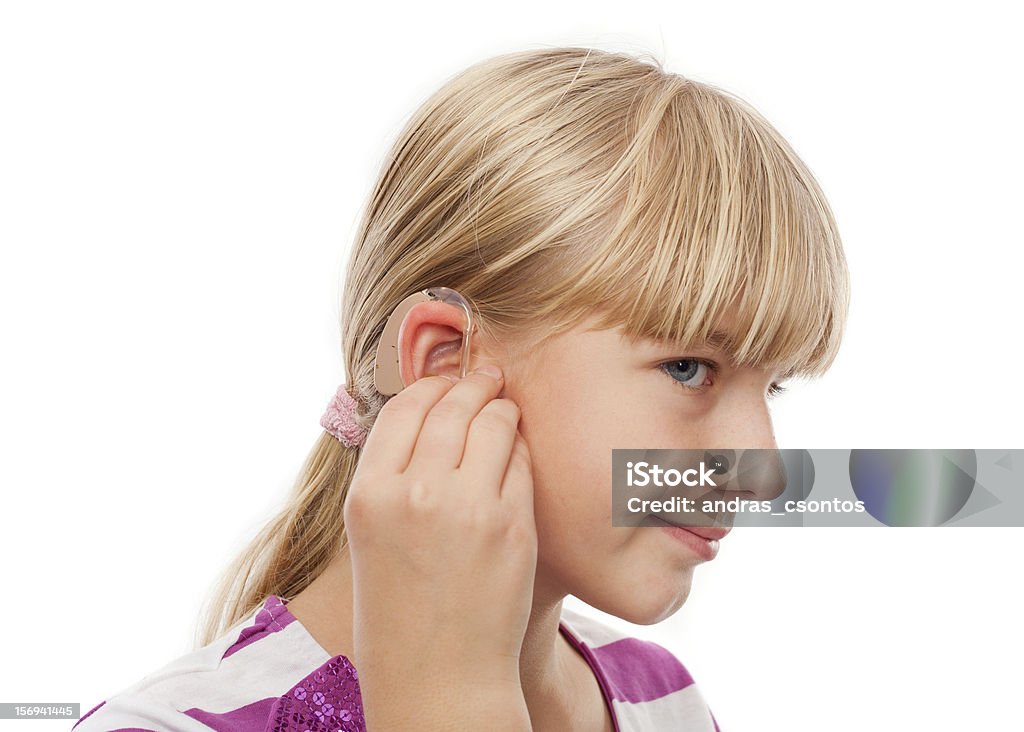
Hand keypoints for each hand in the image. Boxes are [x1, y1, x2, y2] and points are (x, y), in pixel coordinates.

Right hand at [344, 365, 536, 728]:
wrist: (439, 679)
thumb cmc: (399, 610)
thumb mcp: (371, 536)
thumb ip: (392, 476)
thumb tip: (427, 414)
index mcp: (370, 495)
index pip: (404, 408)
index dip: (429, 385)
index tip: (444, 381)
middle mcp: (416, 493)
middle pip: (452, 405)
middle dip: (474, 384)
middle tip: (488, 376)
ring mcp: (469, 508)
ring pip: (495, 423)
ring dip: (502, 409)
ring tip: (505, 409)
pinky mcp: (513, 526)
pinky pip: (522, 463)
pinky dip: (521, 450)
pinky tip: (517, 454)